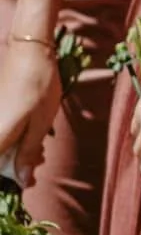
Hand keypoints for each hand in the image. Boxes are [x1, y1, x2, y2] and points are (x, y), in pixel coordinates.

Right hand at [0, 40, 61, 181]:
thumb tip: (20, 181)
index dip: (8, 179)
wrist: (28, 52)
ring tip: (38, 150)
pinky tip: (29, 137)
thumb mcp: (39, 124)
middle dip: (14, 167)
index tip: (26, 182)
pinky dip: (12, 140)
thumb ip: (26, 153)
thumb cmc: (38, 87)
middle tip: (38, 161)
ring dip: (15, 154)